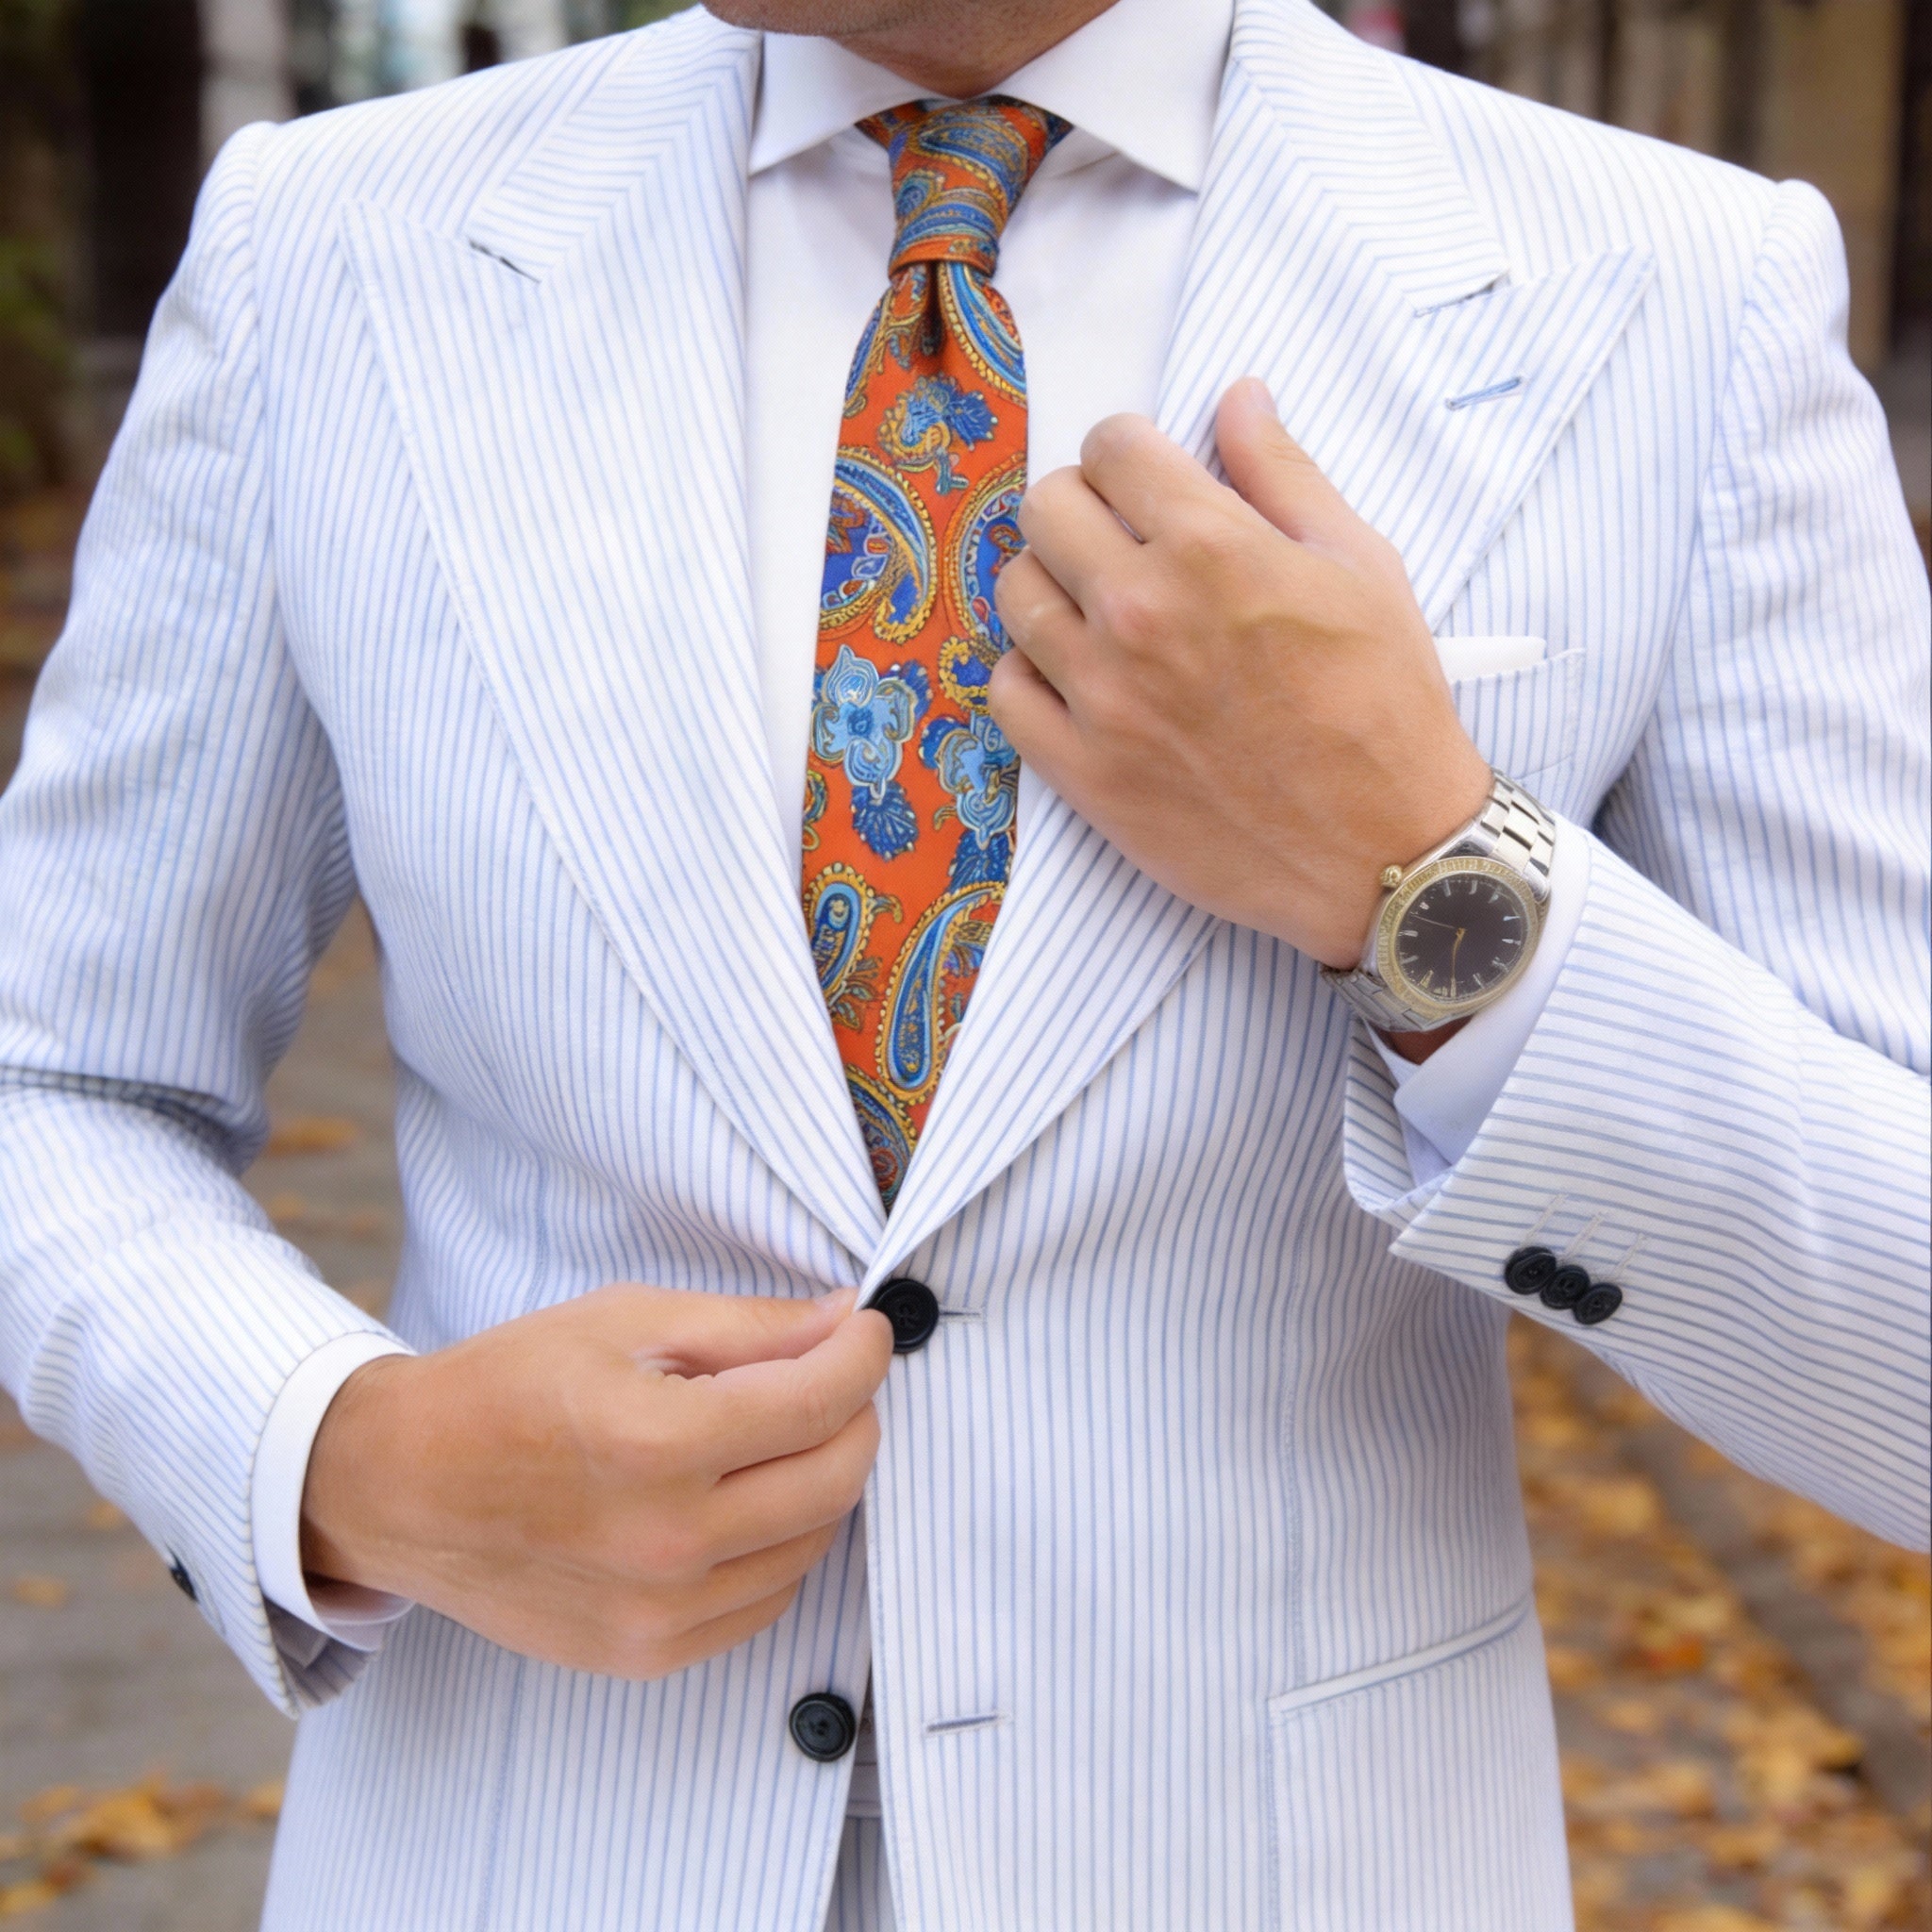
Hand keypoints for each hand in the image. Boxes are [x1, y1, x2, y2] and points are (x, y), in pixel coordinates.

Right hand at [300, 1286, 893, 1679]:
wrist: (401, 1487)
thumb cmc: (508, 1385)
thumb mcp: (625, 1321)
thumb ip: (747, 1326)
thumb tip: (845, 1319)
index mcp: (655, 1444)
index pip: (819, 1401)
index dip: (864, 1354)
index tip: (867, 1329)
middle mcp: (664, 1542)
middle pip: (836, 1478)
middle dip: (857, 1414)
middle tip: (835, 1376)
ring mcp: (657, 1613)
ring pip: (812, 1543)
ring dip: (821, 1479)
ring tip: (782, 1432)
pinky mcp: (645, 1655)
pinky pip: (765, 1600)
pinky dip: (779, 1544)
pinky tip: (743, 1498)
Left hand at [989, 377, 1491, 972]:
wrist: (1385, 850)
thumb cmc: (1386, 703)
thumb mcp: (1360, 565)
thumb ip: (1283, 473)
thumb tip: (1237, 395)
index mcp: (1212, 546)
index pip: (1110, 445)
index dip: (1130, 451)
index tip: (1148, 478)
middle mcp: (1140, 613)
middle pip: (1045, 508)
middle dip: (1083, 506)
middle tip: (1121, 539)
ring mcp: (1101, 697)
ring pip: (1015, 593)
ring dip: (1053, 586)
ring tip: (1101, 610)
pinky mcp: (1083, 773)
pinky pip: (1005, 691)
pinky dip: (1032, 673)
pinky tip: (1079, 678)